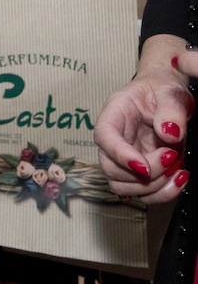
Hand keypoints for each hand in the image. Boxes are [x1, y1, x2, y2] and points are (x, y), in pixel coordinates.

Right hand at [94, 35, 192, 202]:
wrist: (167, 98)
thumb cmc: (162, 90)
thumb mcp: (170, 92)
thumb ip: (171, 110)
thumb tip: (170, 134)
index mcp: (114, 115)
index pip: (104, 137)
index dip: (120, 155)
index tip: (145, 167)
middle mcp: (114, 140)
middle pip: (110, 169)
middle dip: (144, 174)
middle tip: (171, 157)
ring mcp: (125, 158)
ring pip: (123, 187)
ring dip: (153, 187)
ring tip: (177, 170)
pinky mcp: (139, 171)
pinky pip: (143, 193)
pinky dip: (163, 193)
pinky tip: (179, 178)